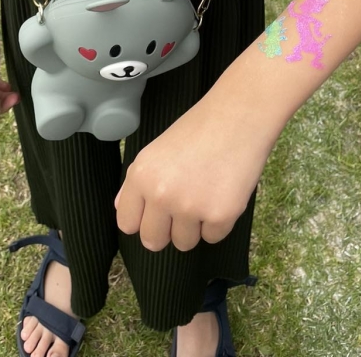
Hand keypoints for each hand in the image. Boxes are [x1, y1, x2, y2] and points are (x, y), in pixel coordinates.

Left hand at [115, 99, 268, 250]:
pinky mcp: (220, 216)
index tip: (154, 212)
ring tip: (205, 192)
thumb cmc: (198, 130)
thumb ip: (138, 182)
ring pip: (184, 243)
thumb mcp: (156, 150)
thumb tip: (122, 208)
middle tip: (182, 206)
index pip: (127, 223)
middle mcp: (161, 195)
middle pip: (153, 241)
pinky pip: (212, 238)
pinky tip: (223, 192)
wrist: (239, 117)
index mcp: (141, 176)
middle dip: (166, 230)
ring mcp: (190, 208)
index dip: (142, 220)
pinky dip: (219, 222)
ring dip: (194, 226)